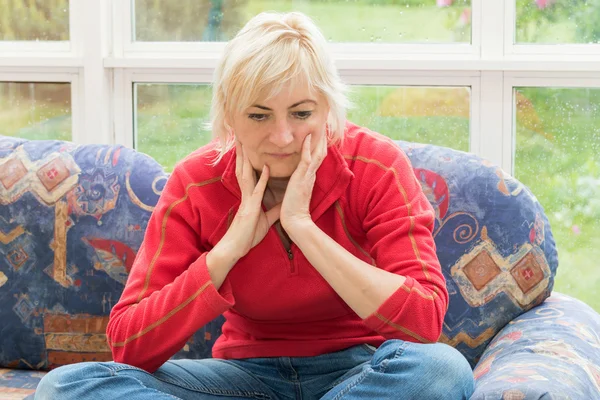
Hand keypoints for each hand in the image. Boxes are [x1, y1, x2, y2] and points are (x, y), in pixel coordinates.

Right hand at [219, 141, 280, 260]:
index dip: (248, 161)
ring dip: (246, 159)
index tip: (247, 147)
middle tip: (241, 137)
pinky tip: (264, 168)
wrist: (236, 249)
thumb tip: (282, 204)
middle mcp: (247, 195)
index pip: (248, 174)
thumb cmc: (247, 236)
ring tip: (245, 144)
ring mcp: (247, 200)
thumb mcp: (265, 221)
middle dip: (242, 153)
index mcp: (250, 197)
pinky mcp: (250, 207)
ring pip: (246, 175)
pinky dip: (261, 179)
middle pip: (244, 169)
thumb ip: (273, 210)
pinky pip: (257, 190)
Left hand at [280, 134, 326, 233]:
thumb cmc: (293, 208)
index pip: (317, 156)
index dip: (319, 144)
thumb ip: (299, 181)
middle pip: (321, 151)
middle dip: (323, 137)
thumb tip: (298, 176)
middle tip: (324, 123)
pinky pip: (306, 159)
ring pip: (316, 153)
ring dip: (317, 138)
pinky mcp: (302, 178)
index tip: (320, 131)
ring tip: (319, 124)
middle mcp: (311, 174)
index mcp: (310, 176)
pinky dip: (307, 147)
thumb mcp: (297, 190)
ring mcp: (308, 175)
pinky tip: (307, 136)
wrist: (294, 220)